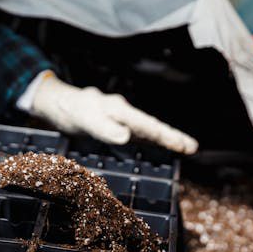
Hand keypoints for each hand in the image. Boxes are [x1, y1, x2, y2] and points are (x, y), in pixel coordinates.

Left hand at [31, 74, 197, 153]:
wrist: (59, 104)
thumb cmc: (72, 109)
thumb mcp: (85, 119)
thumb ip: (104, 127)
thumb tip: (126, 137)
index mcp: (119, 109)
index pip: (147, 124)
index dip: (165, 135)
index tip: (182, 144)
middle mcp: (124, 112)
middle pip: (152, 126)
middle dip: (172, 137)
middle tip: (192, 147)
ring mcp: (122, 119)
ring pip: (148, 130)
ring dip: (167, 139)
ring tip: (187, 148)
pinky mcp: (118, 125)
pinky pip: (140, 133)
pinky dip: (154, 139)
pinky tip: (164, 145)